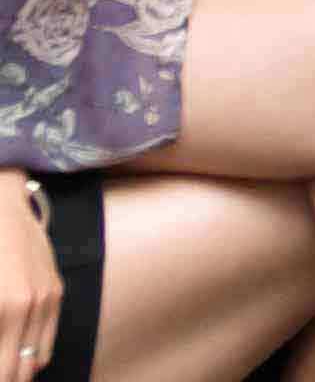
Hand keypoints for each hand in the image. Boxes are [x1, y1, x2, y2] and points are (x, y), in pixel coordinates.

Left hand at [5, 172, 55, 380]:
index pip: (4, 369)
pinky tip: (14, 353)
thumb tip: (0, 352)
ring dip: (18, 369)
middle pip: (19, 370)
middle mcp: (31, 307)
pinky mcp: (56, 291)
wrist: (2, 204)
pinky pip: (47, 341)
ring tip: (6, 365)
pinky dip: (31, 355)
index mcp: (6, 308)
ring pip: (36, 360)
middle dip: (8, 375)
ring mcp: (47, 299)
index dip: (1, 375)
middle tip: (1, 372)